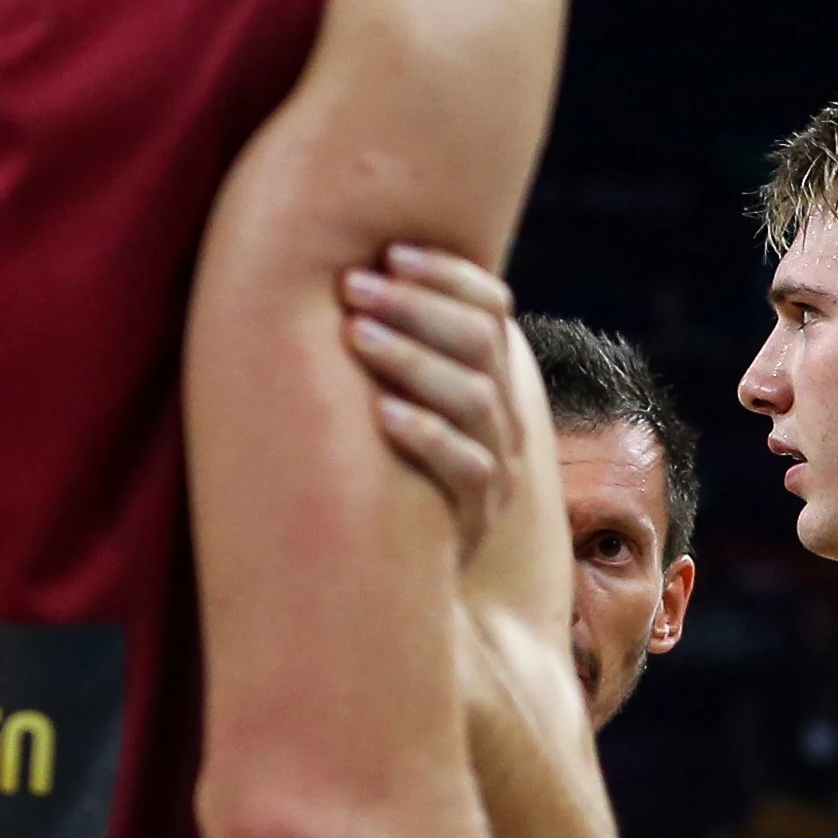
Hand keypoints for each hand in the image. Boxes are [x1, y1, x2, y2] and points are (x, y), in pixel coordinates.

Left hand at [342, 246, 522, 559]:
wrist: (398, 584)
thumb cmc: (376, 473)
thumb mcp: (394, 405)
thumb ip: (391, 354)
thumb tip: (334, 273)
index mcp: (491, 380)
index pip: (494, 310)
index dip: (451, 275)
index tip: (393, 252)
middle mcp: (503, 421)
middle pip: (481, 344)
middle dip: (417, 306)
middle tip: (355, 286)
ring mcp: (497, 470)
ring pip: (476, 399)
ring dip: (412, 358)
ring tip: (355, 333)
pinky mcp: (475, 519)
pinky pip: (466, 469)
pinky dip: (425, 434)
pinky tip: (381, 413)